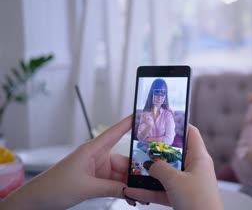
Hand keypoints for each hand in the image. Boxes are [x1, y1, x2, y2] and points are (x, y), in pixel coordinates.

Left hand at [2, 115, 135, 209]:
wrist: (37, 200)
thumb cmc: (54, 187)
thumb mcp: (87, 188)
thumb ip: (112, 188)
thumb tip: (132, 190)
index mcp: (93, 150)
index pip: (116, 132)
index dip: (130, 123)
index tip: (144, 116)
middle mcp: (97, 157)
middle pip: (124, 160)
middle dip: (135, 171)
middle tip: (149, 180)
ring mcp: (97, 168)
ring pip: (121, 173)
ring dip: (130, 183)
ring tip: (140, 193)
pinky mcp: (96, 179)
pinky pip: (115, 182)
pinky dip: (122, 189)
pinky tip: (130, 196)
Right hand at [123, 125, 222, 209]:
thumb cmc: (200, 202)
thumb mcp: (175, 181)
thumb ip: (160, 169)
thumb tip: (151, 163)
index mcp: (199, 157)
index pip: (191, 133)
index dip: (178, 124)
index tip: (162, 120)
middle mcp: (195, 168)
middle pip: (174, 153)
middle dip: (157, 151)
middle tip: (142, 146)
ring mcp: (188, 183)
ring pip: (166, 173)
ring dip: (150, 173)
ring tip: (134, 168)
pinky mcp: (182, 197)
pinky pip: (163, 190)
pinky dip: (149, 190)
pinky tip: (134, 190)